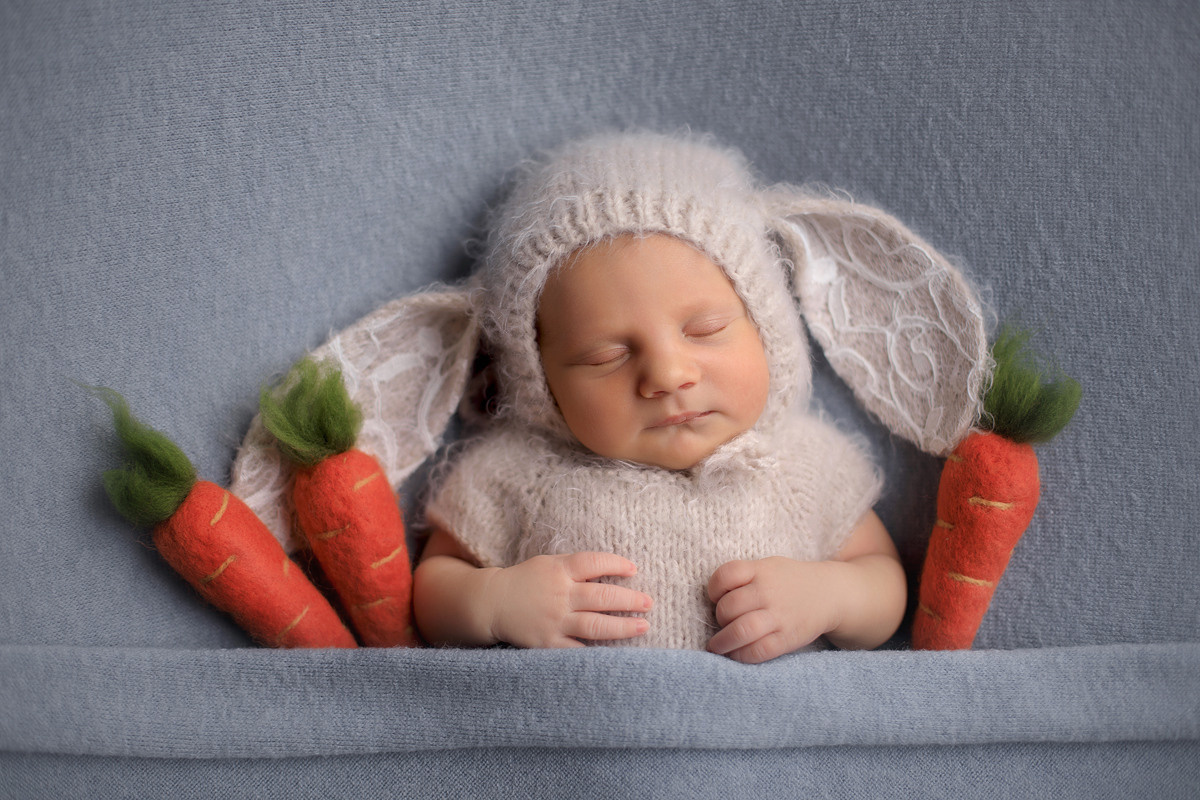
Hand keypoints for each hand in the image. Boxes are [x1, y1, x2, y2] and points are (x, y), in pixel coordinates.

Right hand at [485, 552, 652, 647]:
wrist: (492, 603)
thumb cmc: (526, 581)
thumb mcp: (548, 564)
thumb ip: (576, 566)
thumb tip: (612, 568)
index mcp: (559, 571)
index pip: (593, 563)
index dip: (616, 564)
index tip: (634, 570)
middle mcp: (559, 595)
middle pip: (602, 597)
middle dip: (629, 600)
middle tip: (648, 602)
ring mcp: (554, 620)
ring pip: (595, 625)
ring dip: (623, 626)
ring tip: (643, 626)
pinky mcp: (548, 643)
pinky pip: (577, 649)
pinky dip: (597, 651)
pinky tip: (617, 653)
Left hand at [706, 557, 839, 663]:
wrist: (829, 594)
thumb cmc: (788, 581)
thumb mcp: (768, 567)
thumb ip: (744, 578)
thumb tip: (714, 601)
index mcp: (761, 570)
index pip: (726, 575)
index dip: (714, 589)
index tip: (715, 597)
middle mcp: (768, 592)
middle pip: (730, 606)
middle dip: (719, 618)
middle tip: (721, 624)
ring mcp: (778, 616)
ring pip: (741, 630)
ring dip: (723, 642)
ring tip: (717, 647)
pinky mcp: (787, 638)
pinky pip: (758, 651)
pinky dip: (741, 655)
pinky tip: (735, 654)